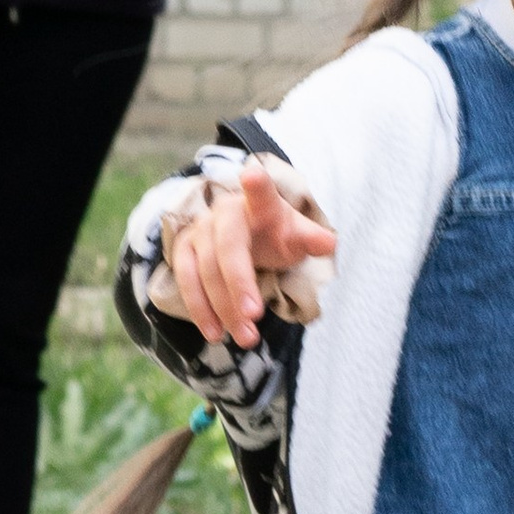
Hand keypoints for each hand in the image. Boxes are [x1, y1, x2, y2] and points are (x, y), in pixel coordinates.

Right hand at [160, 156, 336, 349]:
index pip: (261, 193)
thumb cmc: (274, 234)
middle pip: (228, 248)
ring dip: (224, 307)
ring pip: (206, 271)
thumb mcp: (296, 235)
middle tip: (255, 316)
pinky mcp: (183, 250)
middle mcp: (225, 213)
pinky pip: (186, 281)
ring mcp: (200, 231)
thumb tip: (329, 243)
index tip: (253, 176)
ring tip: (246, 337)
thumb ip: (311, 239)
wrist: (244, 233)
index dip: (256, 186)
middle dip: (240, 284)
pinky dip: (200, 310)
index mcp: (259, 204)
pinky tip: (215, 333)